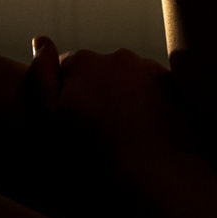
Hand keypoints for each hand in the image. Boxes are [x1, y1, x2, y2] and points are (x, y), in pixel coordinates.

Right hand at [21, 36, 205, 186]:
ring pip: (129, 78)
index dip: (66, 94)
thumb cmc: (94, 156)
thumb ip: (41, 77)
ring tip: (125, 134)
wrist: (153, 177)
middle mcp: (119, 57)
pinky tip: (146, 131)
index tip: (71, 120)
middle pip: (101, 70)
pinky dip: (149, 102)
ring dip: (124, 95)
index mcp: (85, 63)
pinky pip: (154, 88)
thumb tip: (41, 40)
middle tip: (99, 130)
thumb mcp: (51, 121)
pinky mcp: (175, 85)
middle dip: (97, 91)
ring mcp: (150, 69)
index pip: (67, 67)